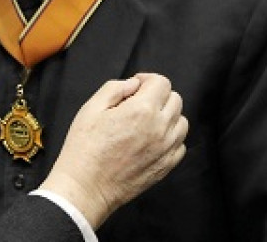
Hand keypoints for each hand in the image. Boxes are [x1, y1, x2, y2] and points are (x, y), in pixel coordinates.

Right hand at [38, 73, 187, 228]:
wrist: (86, 187)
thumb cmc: (85, 149)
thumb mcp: (91, 108)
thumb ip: (115, 88)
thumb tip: (133, 84)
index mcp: (142, 110)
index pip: (162, 82)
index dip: (147, 80)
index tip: (136, 88)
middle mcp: (160, 128)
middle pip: (175, 99)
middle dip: (158, 96)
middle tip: (138, 104)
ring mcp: (166, 149)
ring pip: (181, 122)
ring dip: (167, 117)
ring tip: (146, 123)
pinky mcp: (166, 166)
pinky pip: (180, 145)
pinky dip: (170, 139)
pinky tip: (151, 141)